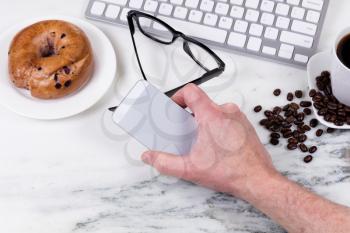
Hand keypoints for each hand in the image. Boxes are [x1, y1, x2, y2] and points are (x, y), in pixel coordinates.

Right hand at [141, 84, 277, 198]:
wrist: (257, 180)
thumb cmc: (231, 172)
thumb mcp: (190, 168)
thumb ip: (164, 162)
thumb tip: (150, 156)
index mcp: (212, 115)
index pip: (191, 92)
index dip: (178, 96)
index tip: (174, 108)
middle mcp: (226, 112)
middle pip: (201, 103)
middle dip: (189, 116)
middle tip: (184, 132)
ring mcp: (238, 117)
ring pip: (214, 111)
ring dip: (204, 122)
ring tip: (200, 141)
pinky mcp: (245, 125)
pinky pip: (226, 118)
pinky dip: (217, 127)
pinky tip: (215, 145)